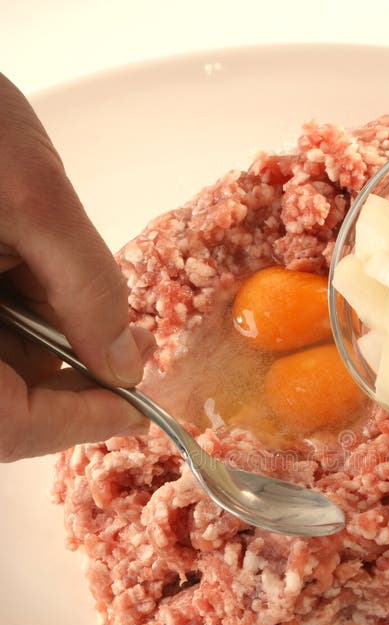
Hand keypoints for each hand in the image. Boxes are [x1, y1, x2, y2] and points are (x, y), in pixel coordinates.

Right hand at [0, 74, 154, 460]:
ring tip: (83, 298)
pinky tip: (42, 274)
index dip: (81, 423)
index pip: (12, 424)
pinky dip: (27, 312)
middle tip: (126, 347)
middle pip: (10, 403)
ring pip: (5, 369)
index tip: (137, 409)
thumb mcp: (29, 196)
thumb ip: (85, 287)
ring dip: (53, 342)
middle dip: (73, 378)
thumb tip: (125, 363)